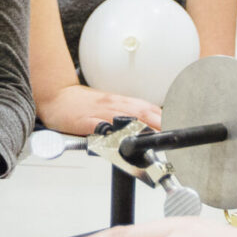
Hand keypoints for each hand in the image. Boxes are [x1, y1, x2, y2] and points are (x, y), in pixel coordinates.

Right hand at [35, 82, 161, 133]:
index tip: (178, 129)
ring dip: (141, 128)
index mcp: (122, 103)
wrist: (57, 96)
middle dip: (159, 124)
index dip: (166, 119)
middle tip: (172, 136)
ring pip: (125, 119)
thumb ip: (129, 116)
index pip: (149, 110)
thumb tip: (151, 125)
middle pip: (142, 113)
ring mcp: (100, 113)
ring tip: (155, 138)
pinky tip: (120, 140)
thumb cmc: (84, 104)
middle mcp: (114, 105)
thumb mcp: (110, 107)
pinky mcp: (85, 121)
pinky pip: (100, 127)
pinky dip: (111, 133)